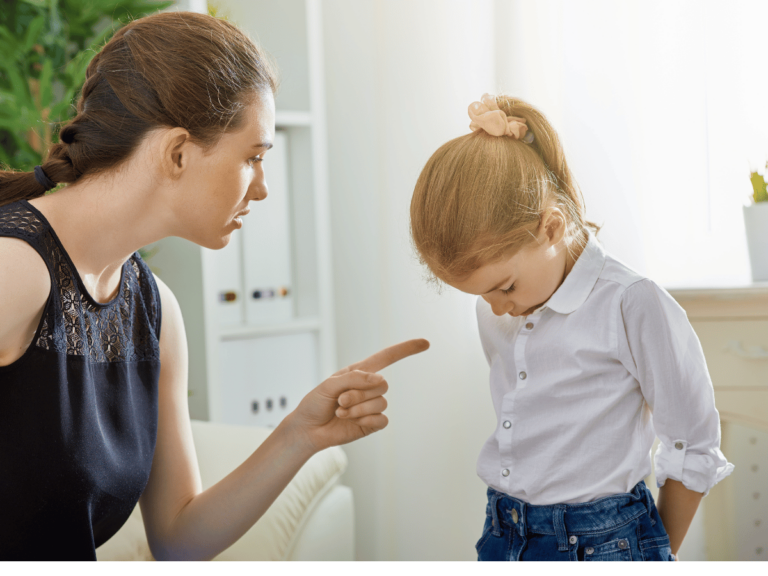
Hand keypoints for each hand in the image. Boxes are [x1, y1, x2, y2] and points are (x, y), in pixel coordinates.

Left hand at [287, 339, 429, 451]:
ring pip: (381, 403)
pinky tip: (353, 422)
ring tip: (340, 412)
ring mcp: (371, 407)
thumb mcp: (329, 385)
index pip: (387, 357)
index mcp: (359, 373)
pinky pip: (382, 420)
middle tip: (340, 400)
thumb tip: (380, 379)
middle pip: (382, 384)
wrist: (307, 430)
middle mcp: (368, 388)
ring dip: (358, 409)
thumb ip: (354, 378)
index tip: (425, 343)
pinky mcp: (371, 424)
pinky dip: (367, 420)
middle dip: (359, 393)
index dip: (405, 350)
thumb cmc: (315, 403)